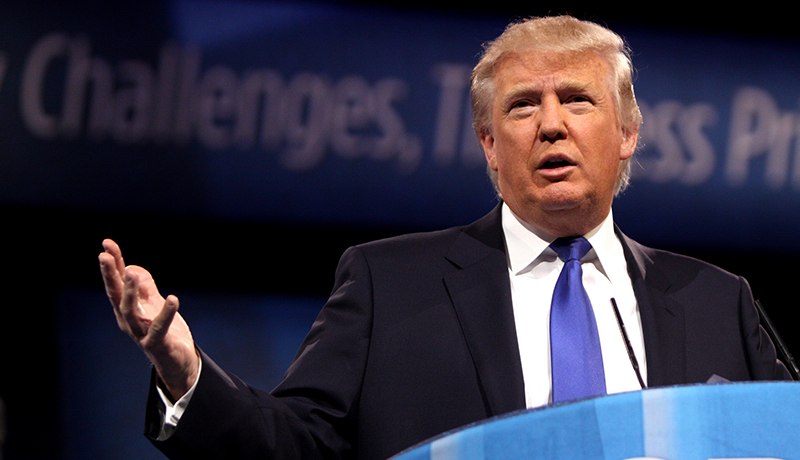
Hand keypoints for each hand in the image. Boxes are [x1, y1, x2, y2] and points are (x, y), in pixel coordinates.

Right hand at [99, 239, 198, 399]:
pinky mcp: (156, 343)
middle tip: (105, 256)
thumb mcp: (153, 304)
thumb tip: (130, 268)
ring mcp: (140, 333)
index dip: (113, 263)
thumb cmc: (163, 331)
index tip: (107, 243)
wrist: (177, 362)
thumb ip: (143, 287)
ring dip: (130, 291)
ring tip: (132, 273)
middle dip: (110, 275)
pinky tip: (172, 298)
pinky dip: (165, 313)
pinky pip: (159, 327)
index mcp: (127, 309)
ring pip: (130, 311)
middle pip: (116, 295)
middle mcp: (129, 320)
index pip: (117, 282)